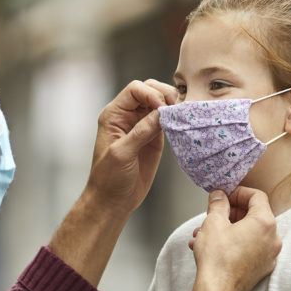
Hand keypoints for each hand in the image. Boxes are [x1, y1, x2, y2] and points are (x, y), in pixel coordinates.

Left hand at [85, 79, 177, 215]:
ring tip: (180, 115)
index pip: (134, 90)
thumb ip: (140, 132)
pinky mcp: (153, 138)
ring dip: (171, 105)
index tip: (161, 107)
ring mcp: (141, 126)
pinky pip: (166, 120)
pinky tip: (181, 124)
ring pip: (159, 103)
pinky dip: (174, 119)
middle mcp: (127, 117)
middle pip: (149, 91)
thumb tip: (160, 112)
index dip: (150, 93)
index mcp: (114, 115)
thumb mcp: (122, 154)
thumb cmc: (109, 178)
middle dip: (163, 94)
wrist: (114, 200)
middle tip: (175, 108)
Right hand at [191, 187, 281, 290]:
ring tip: (206, 233)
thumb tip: (219, 196)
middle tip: (215, 213)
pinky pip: (250, 249)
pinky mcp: (262, 269)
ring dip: (229, 229)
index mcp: (265, 223)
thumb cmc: (217, 259)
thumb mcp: (213, 222)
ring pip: (249, 234)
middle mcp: (272, 239)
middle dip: (231, 212)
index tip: (225, 196)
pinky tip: (214, 247)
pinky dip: (234, 244)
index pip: (257, 196)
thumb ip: (218, 204)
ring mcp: (269, 256)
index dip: (238, 193)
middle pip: (254, 215)